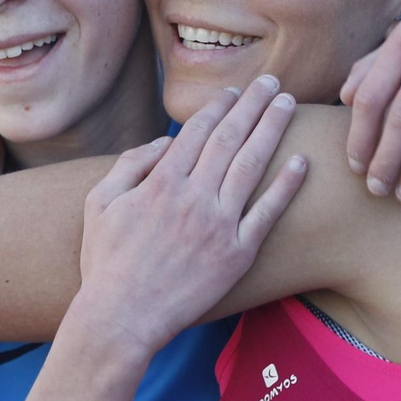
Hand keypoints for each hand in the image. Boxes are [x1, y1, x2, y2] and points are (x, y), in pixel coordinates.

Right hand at [73, 76, 304, 355]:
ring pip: (252, 166)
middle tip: (271, 82)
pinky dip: (286, 186)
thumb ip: (129, 165)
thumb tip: (163, 142)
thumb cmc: (106, 262)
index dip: (219, 107)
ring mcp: (219, 225)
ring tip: (287, 105)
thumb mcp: (99, 204)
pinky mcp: (237, 253)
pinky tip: (301, 162)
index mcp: (161, 182)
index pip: (197, 132)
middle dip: (252, 105)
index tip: (235, 91)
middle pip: (230, 138)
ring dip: (272, 130)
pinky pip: (267, 214)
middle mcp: (194, 196)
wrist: (122, 318)